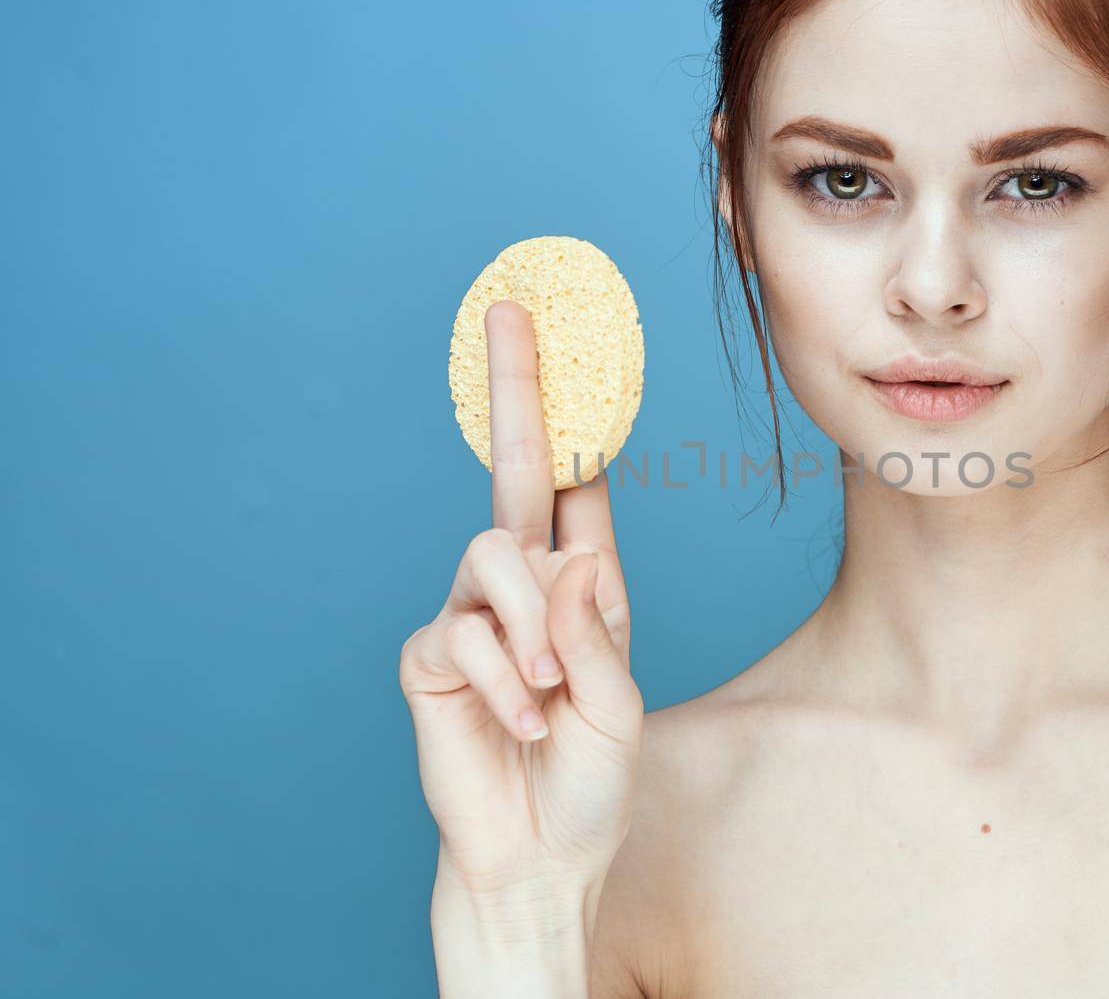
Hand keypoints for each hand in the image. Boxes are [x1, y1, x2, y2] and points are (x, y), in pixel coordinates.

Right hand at [399, 300, 643, 899]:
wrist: (540, 854)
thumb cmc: (591, 779)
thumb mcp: (618, 705)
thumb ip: (594, 632)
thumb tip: (564, 559)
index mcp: (586, 583)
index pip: (578, 482)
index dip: (577, 414)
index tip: (569, 339)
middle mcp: (528, 584)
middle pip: (514, 468)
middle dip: (515, 387)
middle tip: (512, 311)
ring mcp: (475, 614)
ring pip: (492, 553)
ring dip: (531, 623)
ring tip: (551, 690)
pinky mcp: (432, 656)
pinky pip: (460, 632)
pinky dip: (504, 682)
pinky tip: (522, 723)